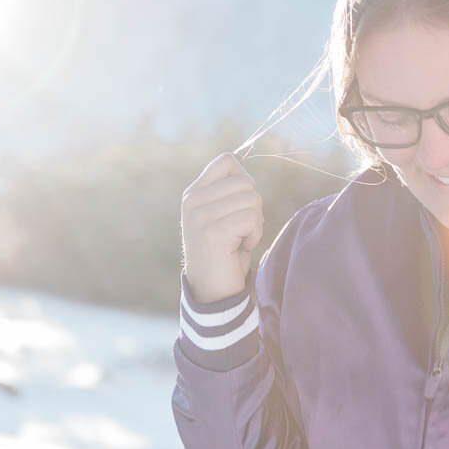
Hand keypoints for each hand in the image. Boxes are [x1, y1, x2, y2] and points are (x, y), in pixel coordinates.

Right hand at [180, 152, 264, 303]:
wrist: (212, 291)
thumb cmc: (224, 252)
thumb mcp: (220, 215)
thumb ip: (227, 190)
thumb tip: (242, 156)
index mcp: (194, 193)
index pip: (227, 160)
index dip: (244, 178)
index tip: (239, 204)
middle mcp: (193, 200)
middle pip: (246, 181)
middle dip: (253, 207)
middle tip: (241, 230)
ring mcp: (200, 215)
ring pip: (252, 199)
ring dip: (255, 223)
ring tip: (240, 240)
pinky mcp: (212, 231)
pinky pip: (251, 218)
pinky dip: (254, 235)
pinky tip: (240, 248)